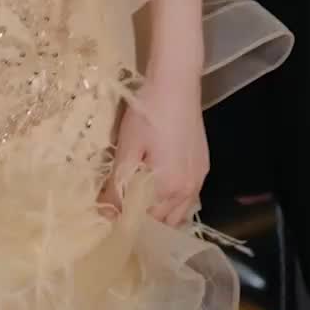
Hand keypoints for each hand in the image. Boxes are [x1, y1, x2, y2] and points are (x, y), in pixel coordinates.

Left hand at [105, 75, 208, 227]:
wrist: (176, 85)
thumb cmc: (147, 114)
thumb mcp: (127, 148)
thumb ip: (117, 184)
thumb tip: (106, 214)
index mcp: (168, 188)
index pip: (146, 223)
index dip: (127, 224)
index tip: (110, 221)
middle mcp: (188, 190)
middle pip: (165, 223)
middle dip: (145, 225)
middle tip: (122, 216)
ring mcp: (199, 179)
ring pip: (180, 212)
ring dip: (161, 216)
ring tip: (140, 208)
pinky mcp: (203, 167)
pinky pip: (189, 198)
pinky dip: (173, 203)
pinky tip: (160, 193)